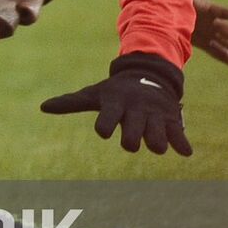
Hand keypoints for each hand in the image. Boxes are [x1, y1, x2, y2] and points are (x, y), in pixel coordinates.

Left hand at [41, 53, 190, 155]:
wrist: (148, 75)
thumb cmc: (114, 92)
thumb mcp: (93, 94)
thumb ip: (70, 103)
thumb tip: (42, 107)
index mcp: (115, 104)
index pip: (108, 118)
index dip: (105, 126)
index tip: (103, 132)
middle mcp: (135, 110)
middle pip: (133, 133)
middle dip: (131, 140)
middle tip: (130, 142)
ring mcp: (155, 115)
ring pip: (157, 135)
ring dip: (156, 142)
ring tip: (154, 145)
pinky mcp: (172, 119)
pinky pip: (179, 133)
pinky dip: (182, 143)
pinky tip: (185, 152)